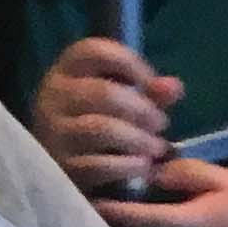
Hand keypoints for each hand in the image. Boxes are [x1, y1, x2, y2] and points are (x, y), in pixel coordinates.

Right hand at [34, 35, 177, 194]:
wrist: (65, 176)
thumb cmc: (99, 129)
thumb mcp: (121, 104)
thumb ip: (149, 93)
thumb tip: (174, 87)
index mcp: (66, 72)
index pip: (94, 50)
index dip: (130, 63)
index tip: (151, 84)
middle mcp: (53, 96)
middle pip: (105, 93)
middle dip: (143, 110)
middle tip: (161, 124)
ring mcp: (55, 132)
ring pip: (104, 129)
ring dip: (140, 140)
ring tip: (157, 148)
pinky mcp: (62, 167)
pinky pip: (101, 165)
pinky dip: (130, 166)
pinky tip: (143, 168)